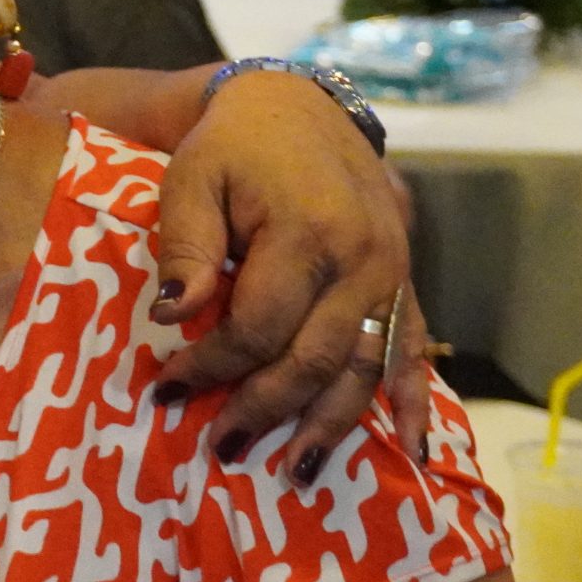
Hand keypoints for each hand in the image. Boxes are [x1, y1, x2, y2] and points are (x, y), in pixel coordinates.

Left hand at [149, 70, 429, 471]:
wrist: (299, 107)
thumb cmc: (234, 147)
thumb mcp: (192, 179)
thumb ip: (184, 246)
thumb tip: (173, 315)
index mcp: (306, 232)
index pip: (257, 327)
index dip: (210, 367)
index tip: (166, 391)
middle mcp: (362, 261)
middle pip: (315, 359)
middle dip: (265, 410)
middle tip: (220, 446)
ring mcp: (393, 274)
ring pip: (366, 369)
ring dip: (332, 426)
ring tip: (294, 473)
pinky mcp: (405, 282)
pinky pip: (413, 352)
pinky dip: (413, 404)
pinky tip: (415, 454)